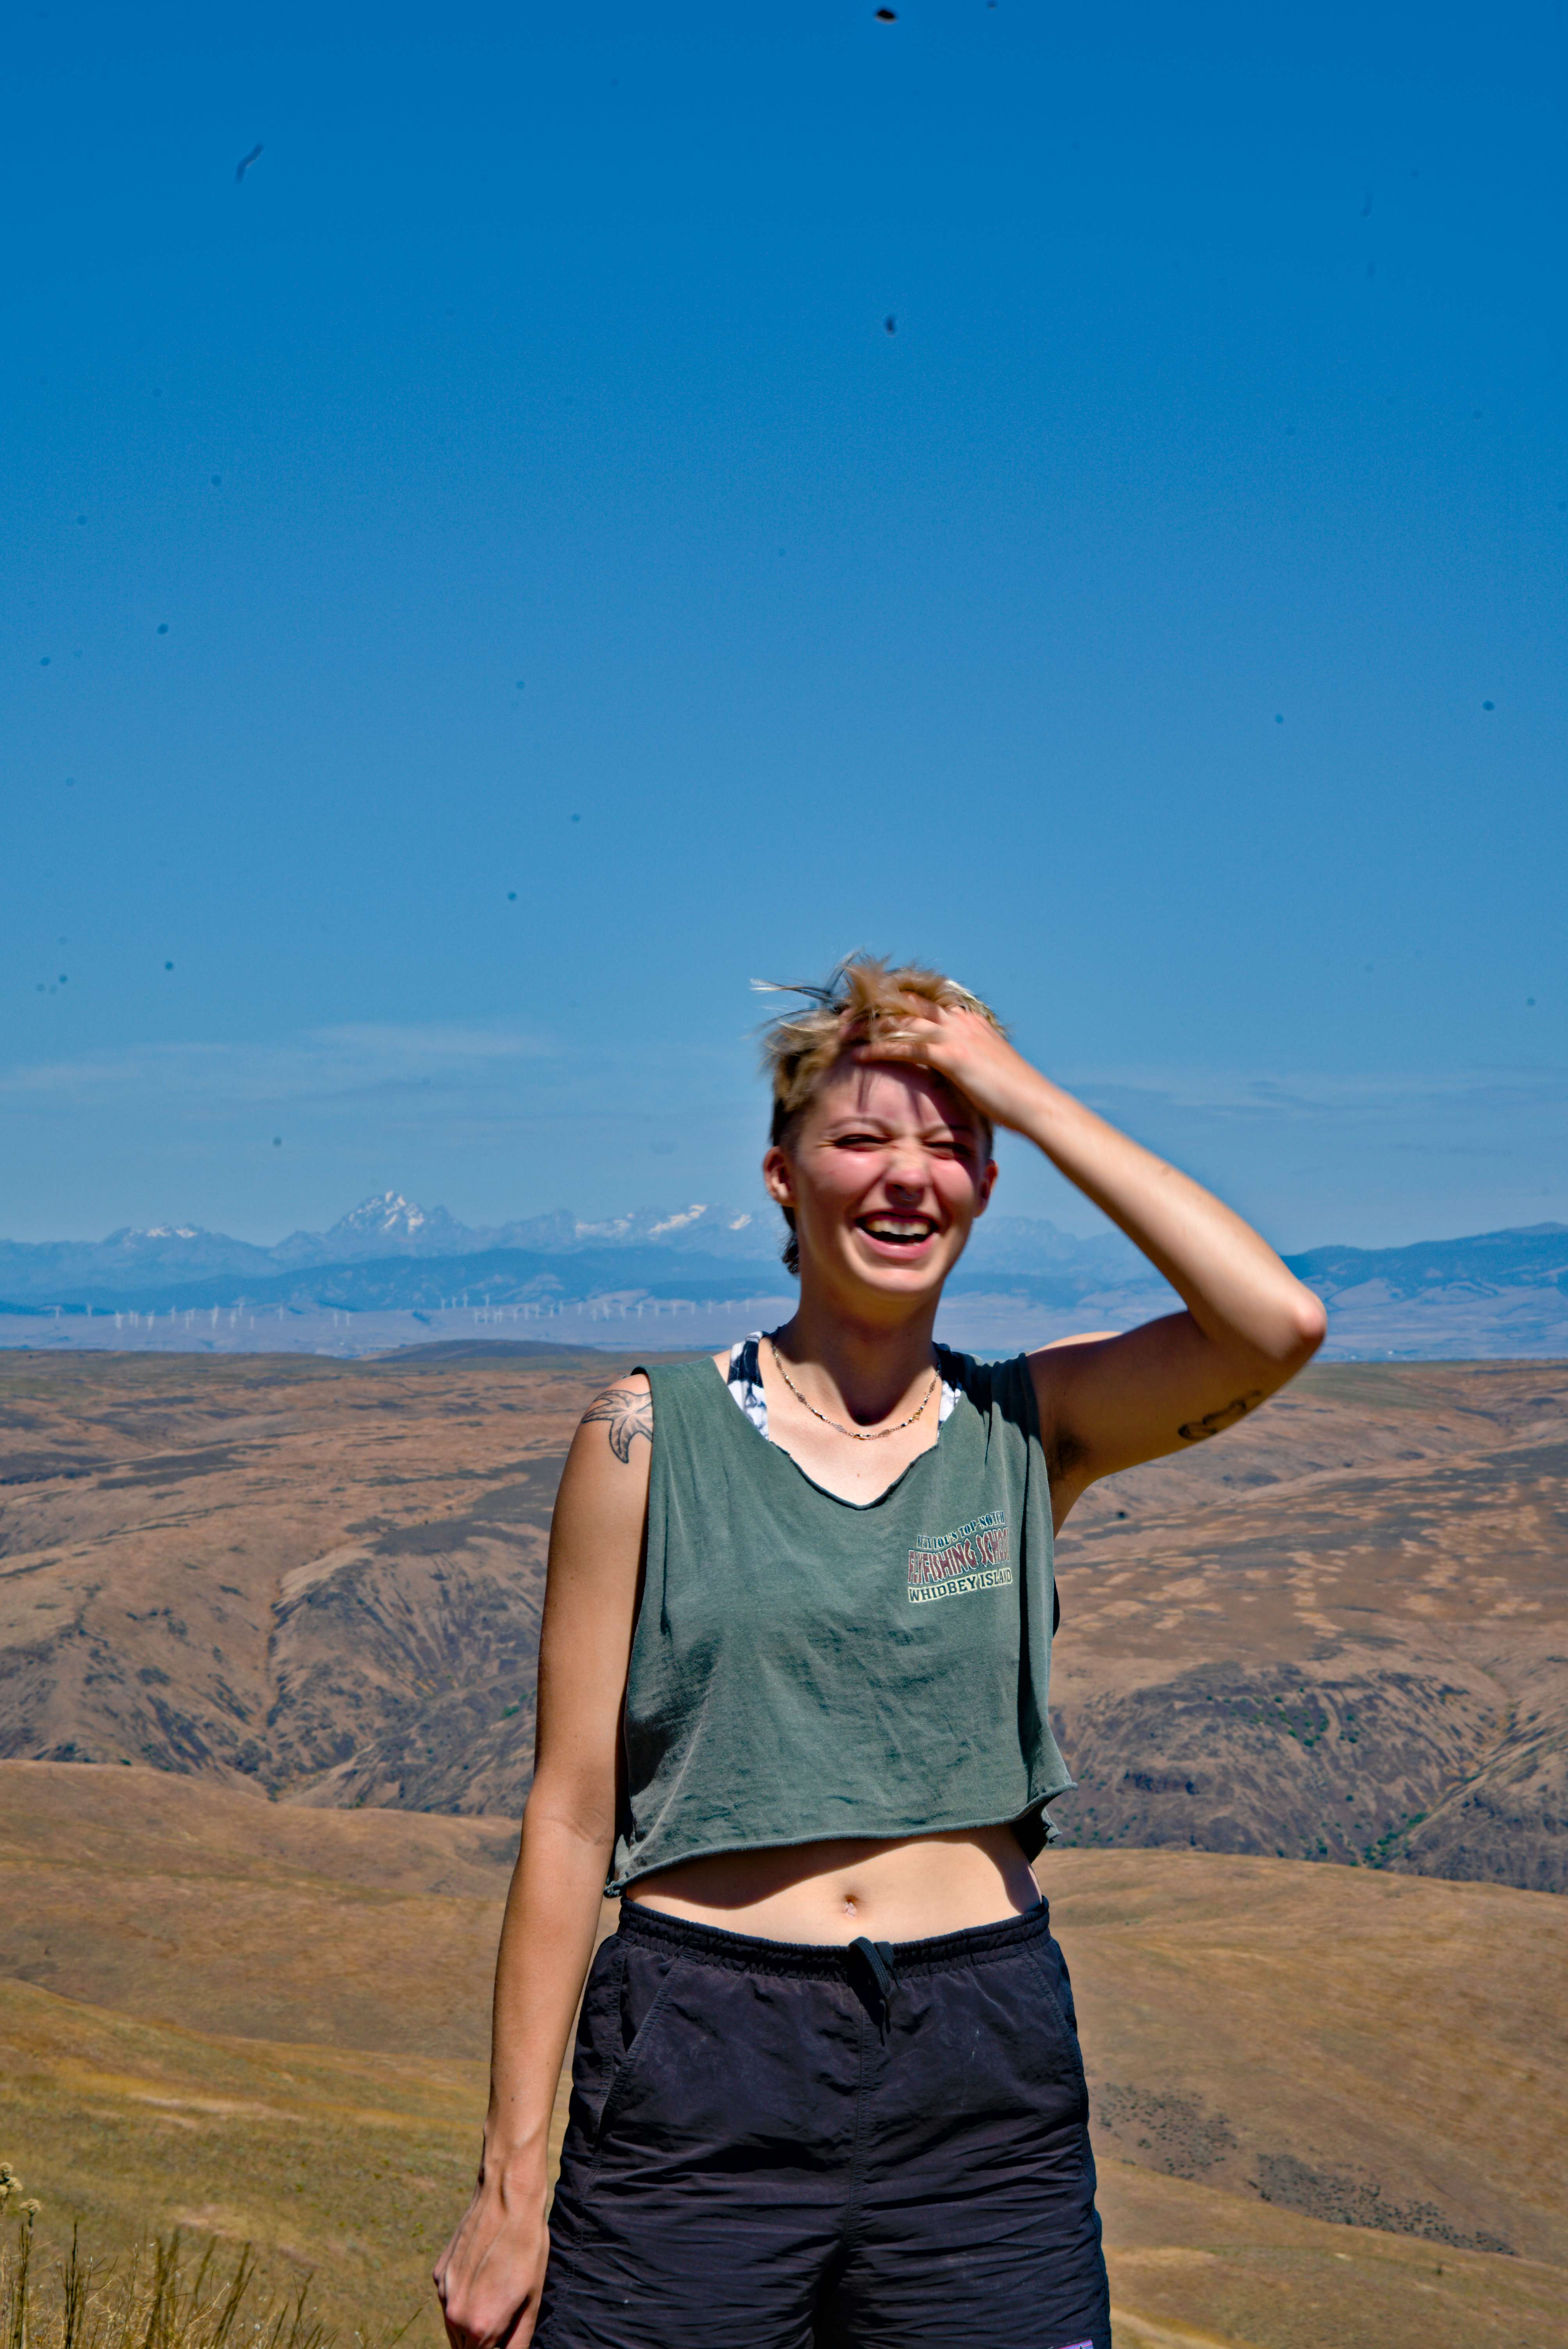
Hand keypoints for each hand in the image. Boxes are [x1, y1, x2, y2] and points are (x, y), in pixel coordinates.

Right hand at [433, 2165, 549, 2348]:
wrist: (506, 2199)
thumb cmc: (527, 2250)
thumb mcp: (531, 2301)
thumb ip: (517, 2341)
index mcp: (480, 2327)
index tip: (503, 2337)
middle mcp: (455, 2315)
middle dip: (482, 2343)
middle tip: (503, 2319)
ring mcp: (443, 2292)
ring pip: (454, 2327)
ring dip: (470, 2326)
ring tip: (495, 2298)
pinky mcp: (439, 2274)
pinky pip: (449, 2301)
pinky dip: (462, 2300)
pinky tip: (482, 2278)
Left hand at [853, 1003, 1047, 1135]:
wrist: (1035, 1104)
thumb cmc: (1013, 1095)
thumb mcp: (986, 1068)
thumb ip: (966, 1060)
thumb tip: (953, 1069)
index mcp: (968, 1020)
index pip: (923, 1000)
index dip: (893, 1002)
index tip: (870, 1008)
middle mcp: (960, 1020)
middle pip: (907, 1003)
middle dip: (874, 1006)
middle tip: (847, 1014)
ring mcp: (957, 1035)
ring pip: (901, 1021)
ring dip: (868, 1025)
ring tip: (843, 1032)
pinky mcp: (952, 1056)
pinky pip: (906, 1047)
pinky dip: (878, 1049)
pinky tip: (858, 1055)